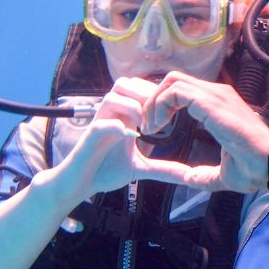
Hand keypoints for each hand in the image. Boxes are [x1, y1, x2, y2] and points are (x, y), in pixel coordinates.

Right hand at [48, 77, 175, 204]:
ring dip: (132, 106)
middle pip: (125, 84)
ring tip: (146, 126)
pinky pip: (101, 124)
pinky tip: (132, 136)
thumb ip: (163, 169)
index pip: (138, 88)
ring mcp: (99, 124)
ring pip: (112, 96)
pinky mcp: (89, 138)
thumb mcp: (140, 169)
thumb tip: (188, 175)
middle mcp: (110, 115)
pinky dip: (117, 127)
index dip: (156, 93)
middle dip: (145, 94)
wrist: (80, 185)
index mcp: (123, 116)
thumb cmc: (106, 171)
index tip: (172, 111)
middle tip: (161, 114)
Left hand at [139, 71, 268, 192]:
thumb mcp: (223, 173)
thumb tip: (191, 180)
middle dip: (154, 99)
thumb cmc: (254, 167)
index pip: (185, 89)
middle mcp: (217, 94)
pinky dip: (160, 105)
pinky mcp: (210, 102)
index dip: (164, 104)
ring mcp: (214, 95)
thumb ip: (205, 175)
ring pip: (173, 81)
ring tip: (150, 127)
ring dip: (155, 102)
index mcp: (220, 105)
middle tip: (148, 125)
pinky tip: (158, 126)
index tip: (155, 127)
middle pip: (175, 80)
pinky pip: (176, 91)